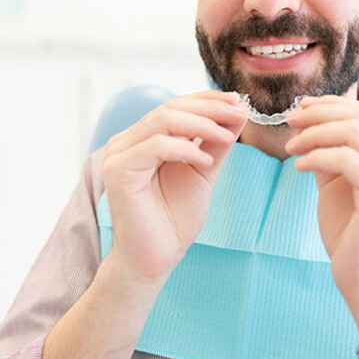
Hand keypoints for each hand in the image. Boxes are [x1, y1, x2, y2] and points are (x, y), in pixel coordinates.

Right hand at [102, 90, 247, 284]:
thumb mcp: (203, 171)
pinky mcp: (119, 171)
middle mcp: (127, 141)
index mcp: (143, 138)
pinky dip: (185, 149)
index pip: (175, 105)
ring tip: (229, 136)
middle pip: (170, 107)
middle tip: (240, 113)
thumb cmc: (174, 219)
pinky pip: (156, 145)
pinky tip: (205, 162)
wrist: (156, 259)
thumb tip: (239, 111)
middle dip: (209, 108)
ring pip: (163, 120)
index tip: (239, 102)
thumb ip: (216, 142)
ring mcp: (119, 154)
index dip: (207, 100)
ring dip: (202, 124)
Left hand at [284, 95, 358, 316]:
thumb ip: (331, 153)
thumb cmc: (352, 234)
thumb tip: (309, 122)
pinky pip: (345, 158)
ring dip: (314, 134)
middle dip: (318, 114)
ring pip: (353, 131)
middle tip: (289, 122)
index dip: (330, 105)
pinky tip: (298, 167)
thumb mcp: (338, 183)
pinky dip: (316, 156)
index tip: (300, 109)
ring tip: (290, 147)